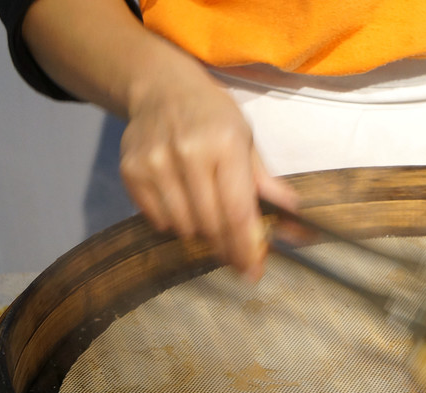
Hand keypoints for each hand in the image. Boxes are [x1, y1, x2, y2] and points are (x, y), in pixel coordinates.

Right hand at [120, 78, 298, 280]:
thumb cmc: (212, 116)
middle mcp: (188, 153)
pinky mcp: (131, 172)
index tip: (252, 271)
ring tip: (209, 217)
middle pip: (211, 225)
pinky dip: (174, 222)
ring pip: (184, 227)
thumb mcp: (246, 140)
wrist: (161, 89)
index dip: (246, 247)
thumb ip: (267, 183)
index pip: (237, 211)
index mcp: (224, 144)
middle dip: (227, 247)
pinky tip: (183, 203)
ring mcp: (155, 163)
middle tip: (236, 254)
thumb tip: (294, 218)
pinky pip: (158, 220)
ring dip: (201, 234)